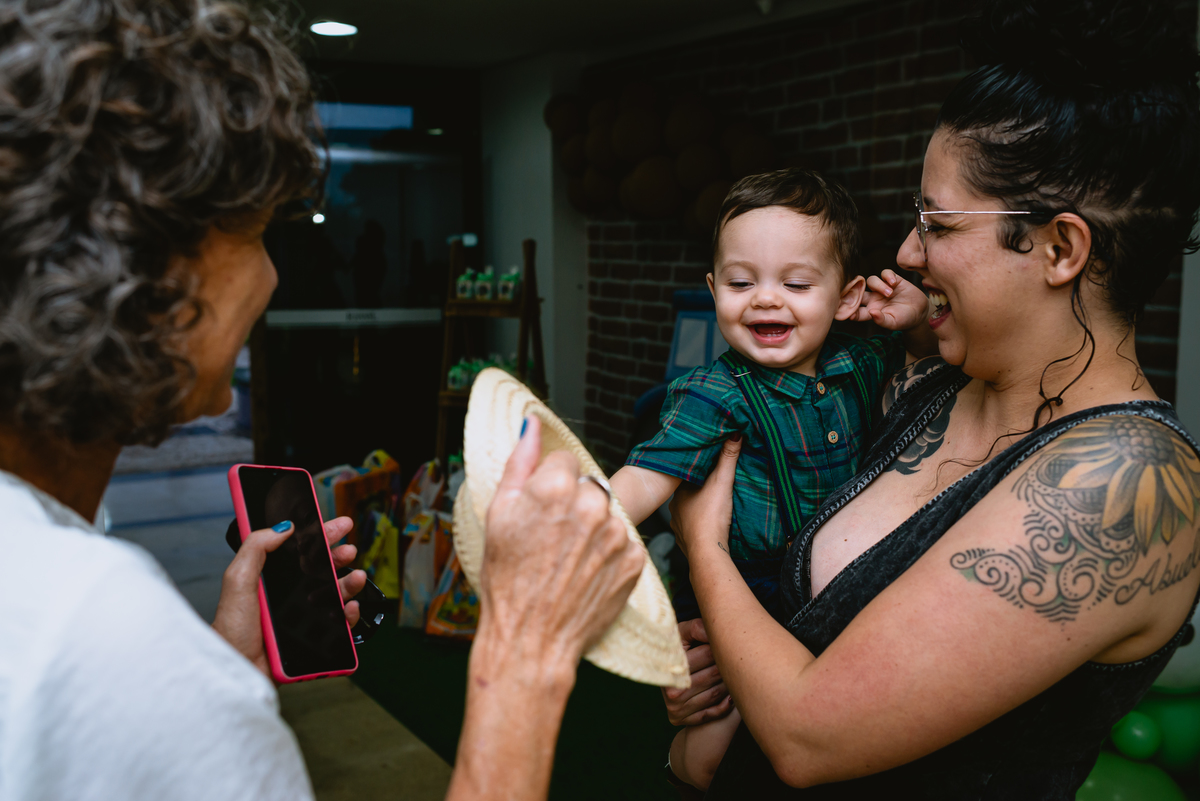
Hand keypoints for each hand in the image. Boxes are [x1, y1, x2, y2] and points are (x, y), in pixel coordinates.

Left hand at [213, 516, 365, 677]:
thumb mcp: (238, 582)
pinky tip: (348, 607)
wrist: (238, 669)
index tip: (337, 526)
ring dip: (349, 584)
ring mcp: (301, 617)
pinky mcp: (312, 638)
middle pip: (321, 570)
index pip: (300, 552)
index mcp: (271, 579)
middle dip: (338, 557)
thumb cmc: (231, 630)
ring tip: (356, 577)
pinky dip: (348, 615)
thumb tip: (283, 527)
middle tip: (349, 549)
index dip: (320, 538)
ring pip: (334, 595)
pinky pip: (338, 624)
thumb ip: (255, 548)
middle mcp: (288, 596)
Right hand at [477, 416, 644, 681]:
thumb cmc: (508, 580)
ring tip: (568, 559)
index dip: (548, 484)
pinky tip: (586, 572)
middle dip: (573, 503)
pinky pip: (623, 541)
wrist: (531, 638)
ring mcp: (618, 533)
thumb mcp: (499, 513)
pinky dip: (609, 553)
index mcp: (557, 486)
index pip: (564, 461)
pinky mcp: (635, 560)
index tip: (540, 509)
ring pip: (608, 513)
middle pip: (588, 486)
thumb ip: (520, 462)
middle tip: (552, 539)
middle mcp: (593, 504)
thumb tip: (531, 424)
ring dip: (593, 528)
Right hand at [663, 618, 733, 725]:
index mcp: (671, 665)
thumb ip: (696, 628)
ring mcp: (676, 707)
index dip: (720, 647)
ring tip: (734, 672)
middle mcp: (672, 690)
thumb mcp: (682, 634)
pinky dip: (726, 704)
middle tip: (736, 657)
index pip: (708, 654)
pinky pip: (714, 712)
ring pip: (717, 693)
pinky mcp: (680, 719)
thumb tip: (712, 632)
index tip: (728, 643)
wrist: (664, 677)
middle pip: (714, 675)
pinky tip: (731, 694)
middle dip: (727, 665)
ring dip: (729, 683)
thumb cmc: (678, 650)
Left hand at [669, 435, 740, 559]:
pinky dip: (698, 527)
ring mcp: (678, 526)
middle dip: (698, 492)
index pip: (687, 476)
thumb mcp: (722, 481)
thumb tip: (734, 434)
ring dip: (697, 511)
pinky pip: (690, 531)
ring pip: (687, 513)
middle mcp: (674, 508)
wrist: (707, 551)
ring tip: (712, 507)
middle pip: (687, 495)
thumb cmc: (712, 515)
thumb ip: (728, 458)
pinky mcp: (684, 541)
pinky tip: (707, 527)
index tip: (708, 468)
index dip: (698, 471)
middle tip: (713, 488)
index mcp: (680, 492)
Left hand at [852, 269, 928, 330]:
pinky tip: (894, 283)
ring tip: (890, 293)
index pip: (856, 310)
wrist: (920, 312)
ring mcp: (882, 288)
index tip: (851, 314)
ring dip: (879, 285)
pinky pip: (885, 273)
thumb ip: (881, 320)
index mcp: (870, 310)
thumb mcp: (893, 323)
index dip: (851, 311)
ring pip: (871, 280)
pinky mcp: (893, 280)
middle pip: (860, 291)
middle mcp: (873, 298)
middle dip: (859, 291)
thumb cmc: (904, 320)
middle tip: (863, 295)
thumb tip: (871, 313)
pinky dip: (887, 276)